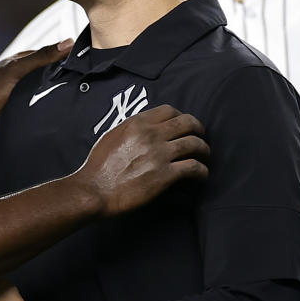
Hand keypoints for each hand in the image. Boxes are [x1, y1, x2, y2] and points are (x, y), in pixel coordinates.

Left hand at [0, 39, 73, 139]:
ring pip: (47, 89)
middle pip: (48, 72)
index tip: (83, 58)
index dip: (63, 55)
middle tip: (84, 78)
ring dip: (58, 91)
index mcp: (18, 63)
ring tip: (79, 93)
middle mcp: (21, 77)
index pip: (46, 54)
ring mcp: (23, 93)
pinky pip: (43, 105)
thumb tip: (66, 43)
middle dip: (63, 74)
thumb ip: (40, 57)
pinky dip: (52, 105)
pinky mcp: (25, 110)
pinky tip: (64, 109)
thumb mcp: (16, 71)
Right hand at [75, 104, 208, 215]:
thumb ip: (131, 129)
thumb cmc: (98, 166)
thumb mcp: (112, 136)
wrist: (94, 190)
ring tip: (204, 157)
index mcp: (137, 123)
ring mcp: (159, 154)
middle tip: (201, 138)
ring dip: (204, 150)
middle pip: (188, 123)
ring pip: (195, 144)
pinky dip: (202, 171)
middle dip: (199, 129)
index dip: (181, 116)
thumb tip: (145, 128)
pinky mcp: (164, 175)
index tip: (184, 125)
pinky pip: (194, 167)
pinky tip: (201, 175)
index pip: (169, 110)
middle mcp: (150, 135)